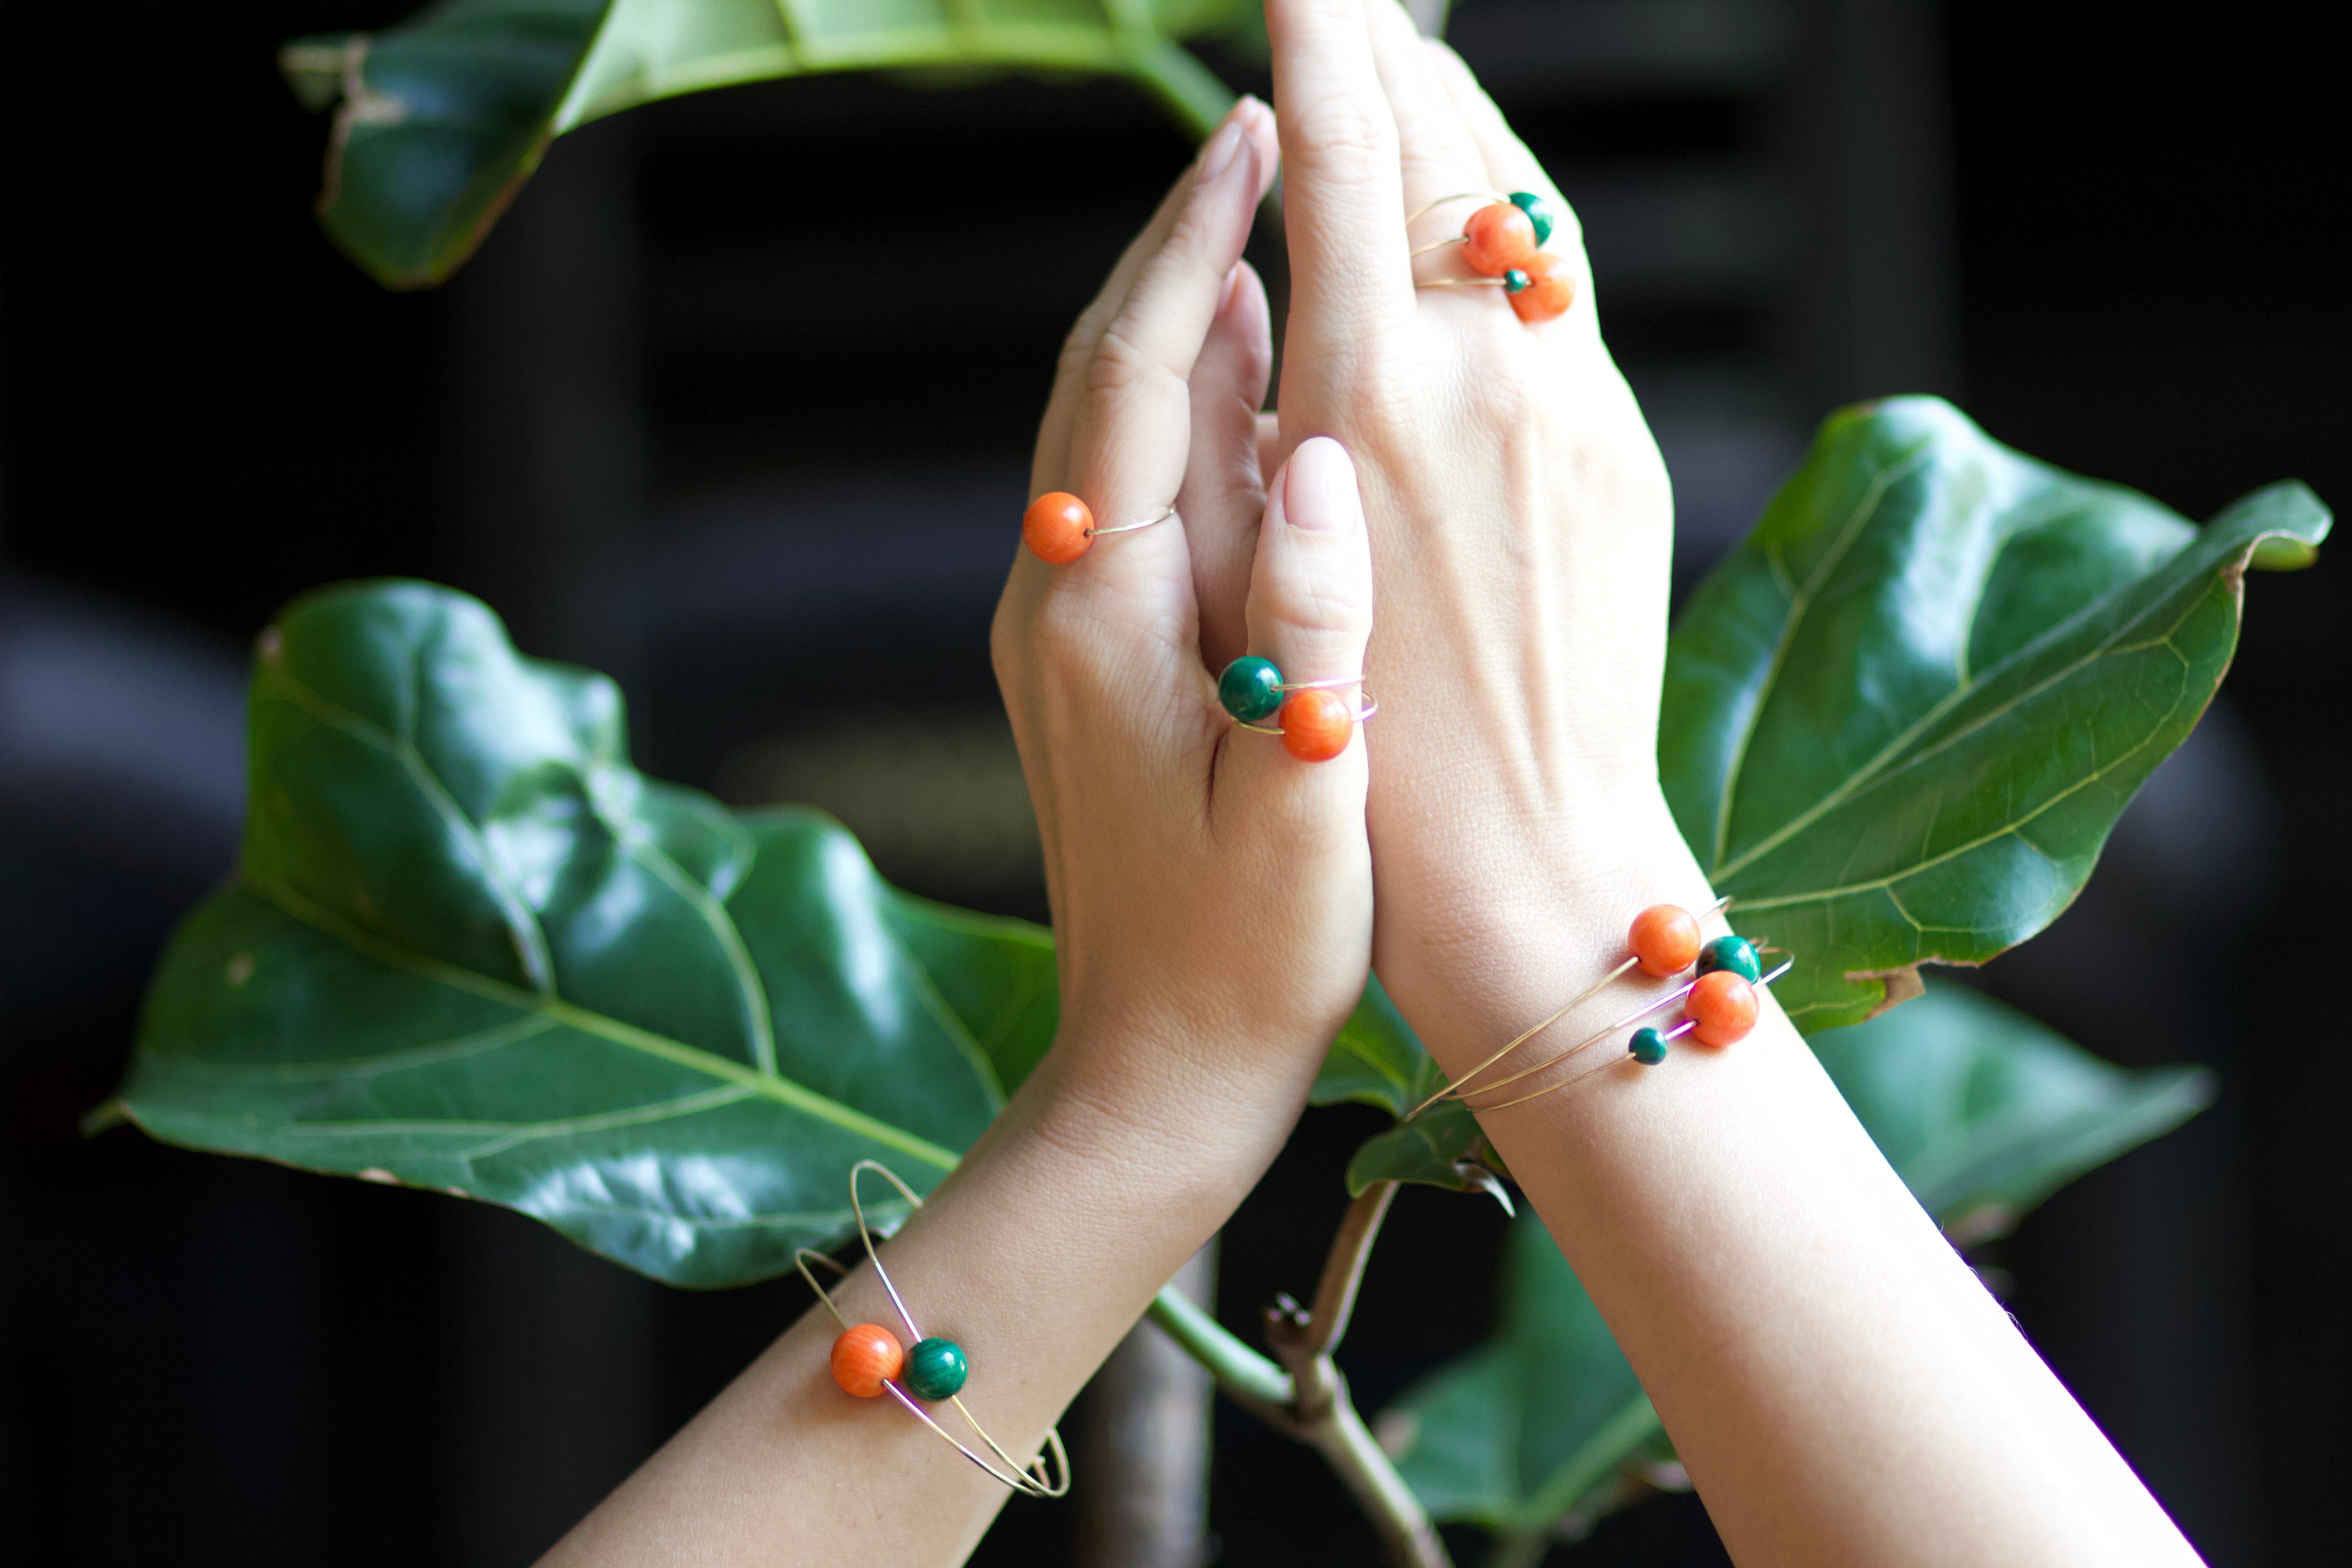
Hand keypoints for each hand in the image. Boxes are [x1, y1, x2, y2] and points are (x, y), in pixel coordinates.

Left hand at [993, 94, 1377, 1140]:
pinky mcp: (1089, 666)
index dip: (1193, 249)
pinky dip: (1185, 420)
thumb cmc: (1246, 960)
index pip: (1141, 382)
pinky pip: (1132, 500)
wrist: (1157, 1072)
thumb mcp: (1302, 805)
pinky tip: (1245, 386)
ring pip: (1115, 431)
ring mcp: (1064, 633)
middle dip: (1175, 253)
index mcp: (1101, 620)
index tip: (1245, 138)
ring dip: (1178, 325)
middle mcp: (1056, 603)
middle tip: (1251, 141)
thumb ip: (1312, 635)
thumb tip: (1328, 464)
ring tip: (1255, 227)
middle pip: (1104, 380)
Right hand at [1262, 0, 1695, 1062]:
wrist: (1530, 869)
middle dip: (1389, 60)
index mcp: (1371, 397)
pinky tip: (1485, 217)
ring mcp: (1576, 410)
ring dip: (1464, 128)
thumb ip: (1250, 416)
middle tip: (1350, 2)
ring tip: (1418, 68)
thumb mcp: (1260, 571)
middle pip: (1446, 156)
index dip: (1316, 49)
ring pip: (1522, 214)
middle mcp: (1488, 376)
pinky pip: (1564, 298)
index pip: (1346, 157)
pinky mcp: (1624, 458)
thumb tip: (1249, 294)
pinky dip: (1513, 229)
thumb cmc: (1363, 758)